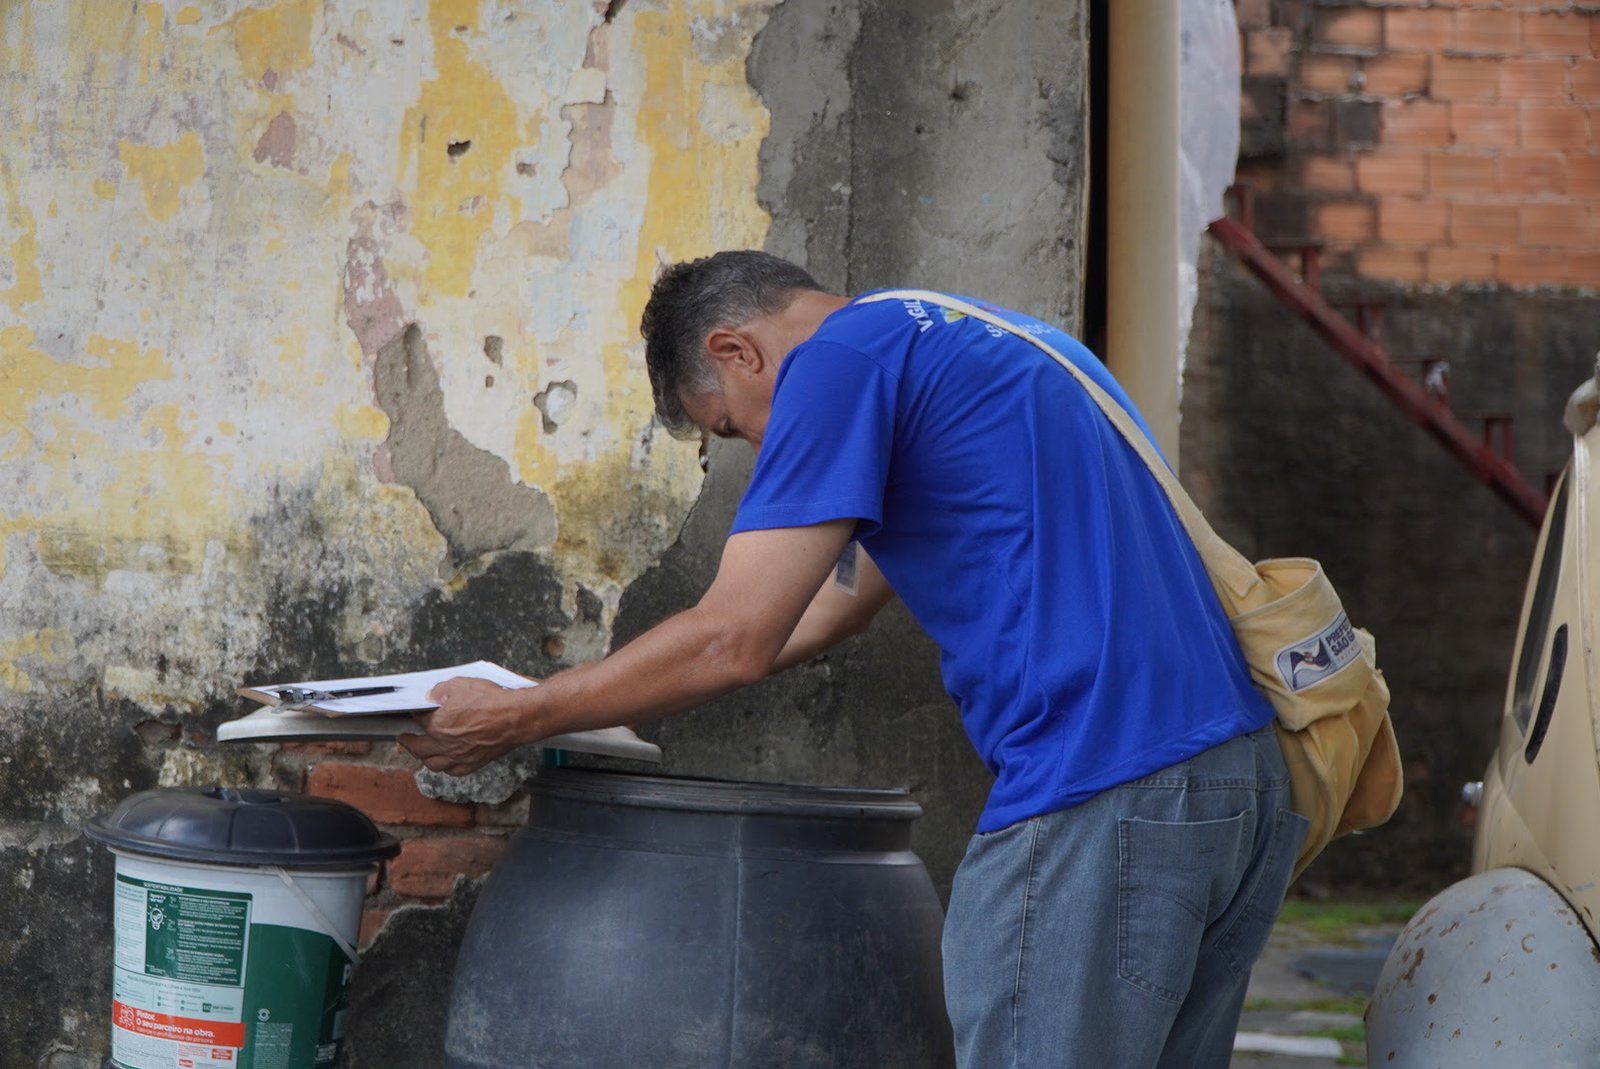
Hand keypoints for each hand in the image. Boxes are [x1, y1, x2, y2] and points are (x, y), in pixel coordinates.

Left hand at [398, 676, 530, 775]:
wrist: (516, 718)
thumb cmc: (491, 701)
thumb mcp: (461, 684)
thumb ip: (441, 690)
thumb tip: (431, 696)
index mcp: (437, 724)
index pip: (417, 720)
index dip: (413, 715)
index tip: (411, 712)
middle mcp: (444, 744)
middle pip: (417, 748)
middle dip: (407, 743)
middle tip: (403, 739)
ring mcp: (458, 756)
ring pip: (432, 764)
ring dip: (423, 758)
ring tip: (421, 753)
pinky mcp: (472, 763)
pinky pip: (452, 771)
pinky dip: (446, 767)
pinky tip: (446, 762)